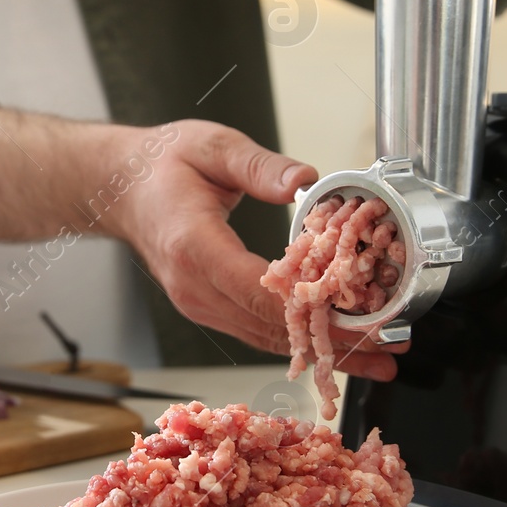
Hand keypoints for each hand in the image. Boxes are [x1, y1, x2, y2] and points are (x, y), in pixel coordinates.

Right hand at [104, 120, 404, 380]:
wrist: (120, 187)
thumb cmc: (161, 165)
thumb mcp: (212, 146)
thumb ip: (260, 166)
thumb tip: (304, 180)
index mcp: (194, 247)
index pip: (258, 291)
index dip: (312, 311)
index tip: (359, 319)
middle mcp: (195, 287)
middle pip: (270, 327)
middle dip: (332, 343)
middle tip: (386, 353)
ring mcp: (198, 303)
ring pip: (266, 339)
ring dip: (321, 351)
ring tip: (374, 360)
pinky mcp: (207, 308)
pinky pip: (255, 331)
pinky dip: (297, 340)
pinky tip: (334, 346)